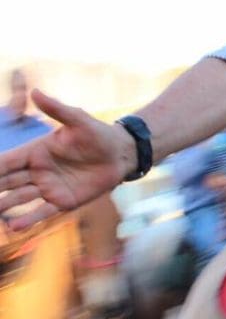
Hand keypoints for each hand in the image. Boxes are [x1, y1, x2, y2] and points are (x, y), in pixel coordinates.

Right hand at [0, 90, 133, 230]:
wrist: (121, 154)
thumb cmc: (98, 134)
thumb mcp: (78, 120)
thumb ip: (56, 109)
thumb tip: (35, 92)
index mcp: (36, 151)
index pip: (5, 161)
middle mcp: (37, 171)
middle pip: (6, 182)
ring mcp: (48, 187)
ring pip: (18, 198)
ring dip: (3, 205)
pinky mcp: (62, 201)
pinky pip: (42, 212)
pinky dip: (28, 220)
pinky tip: (14, 227)